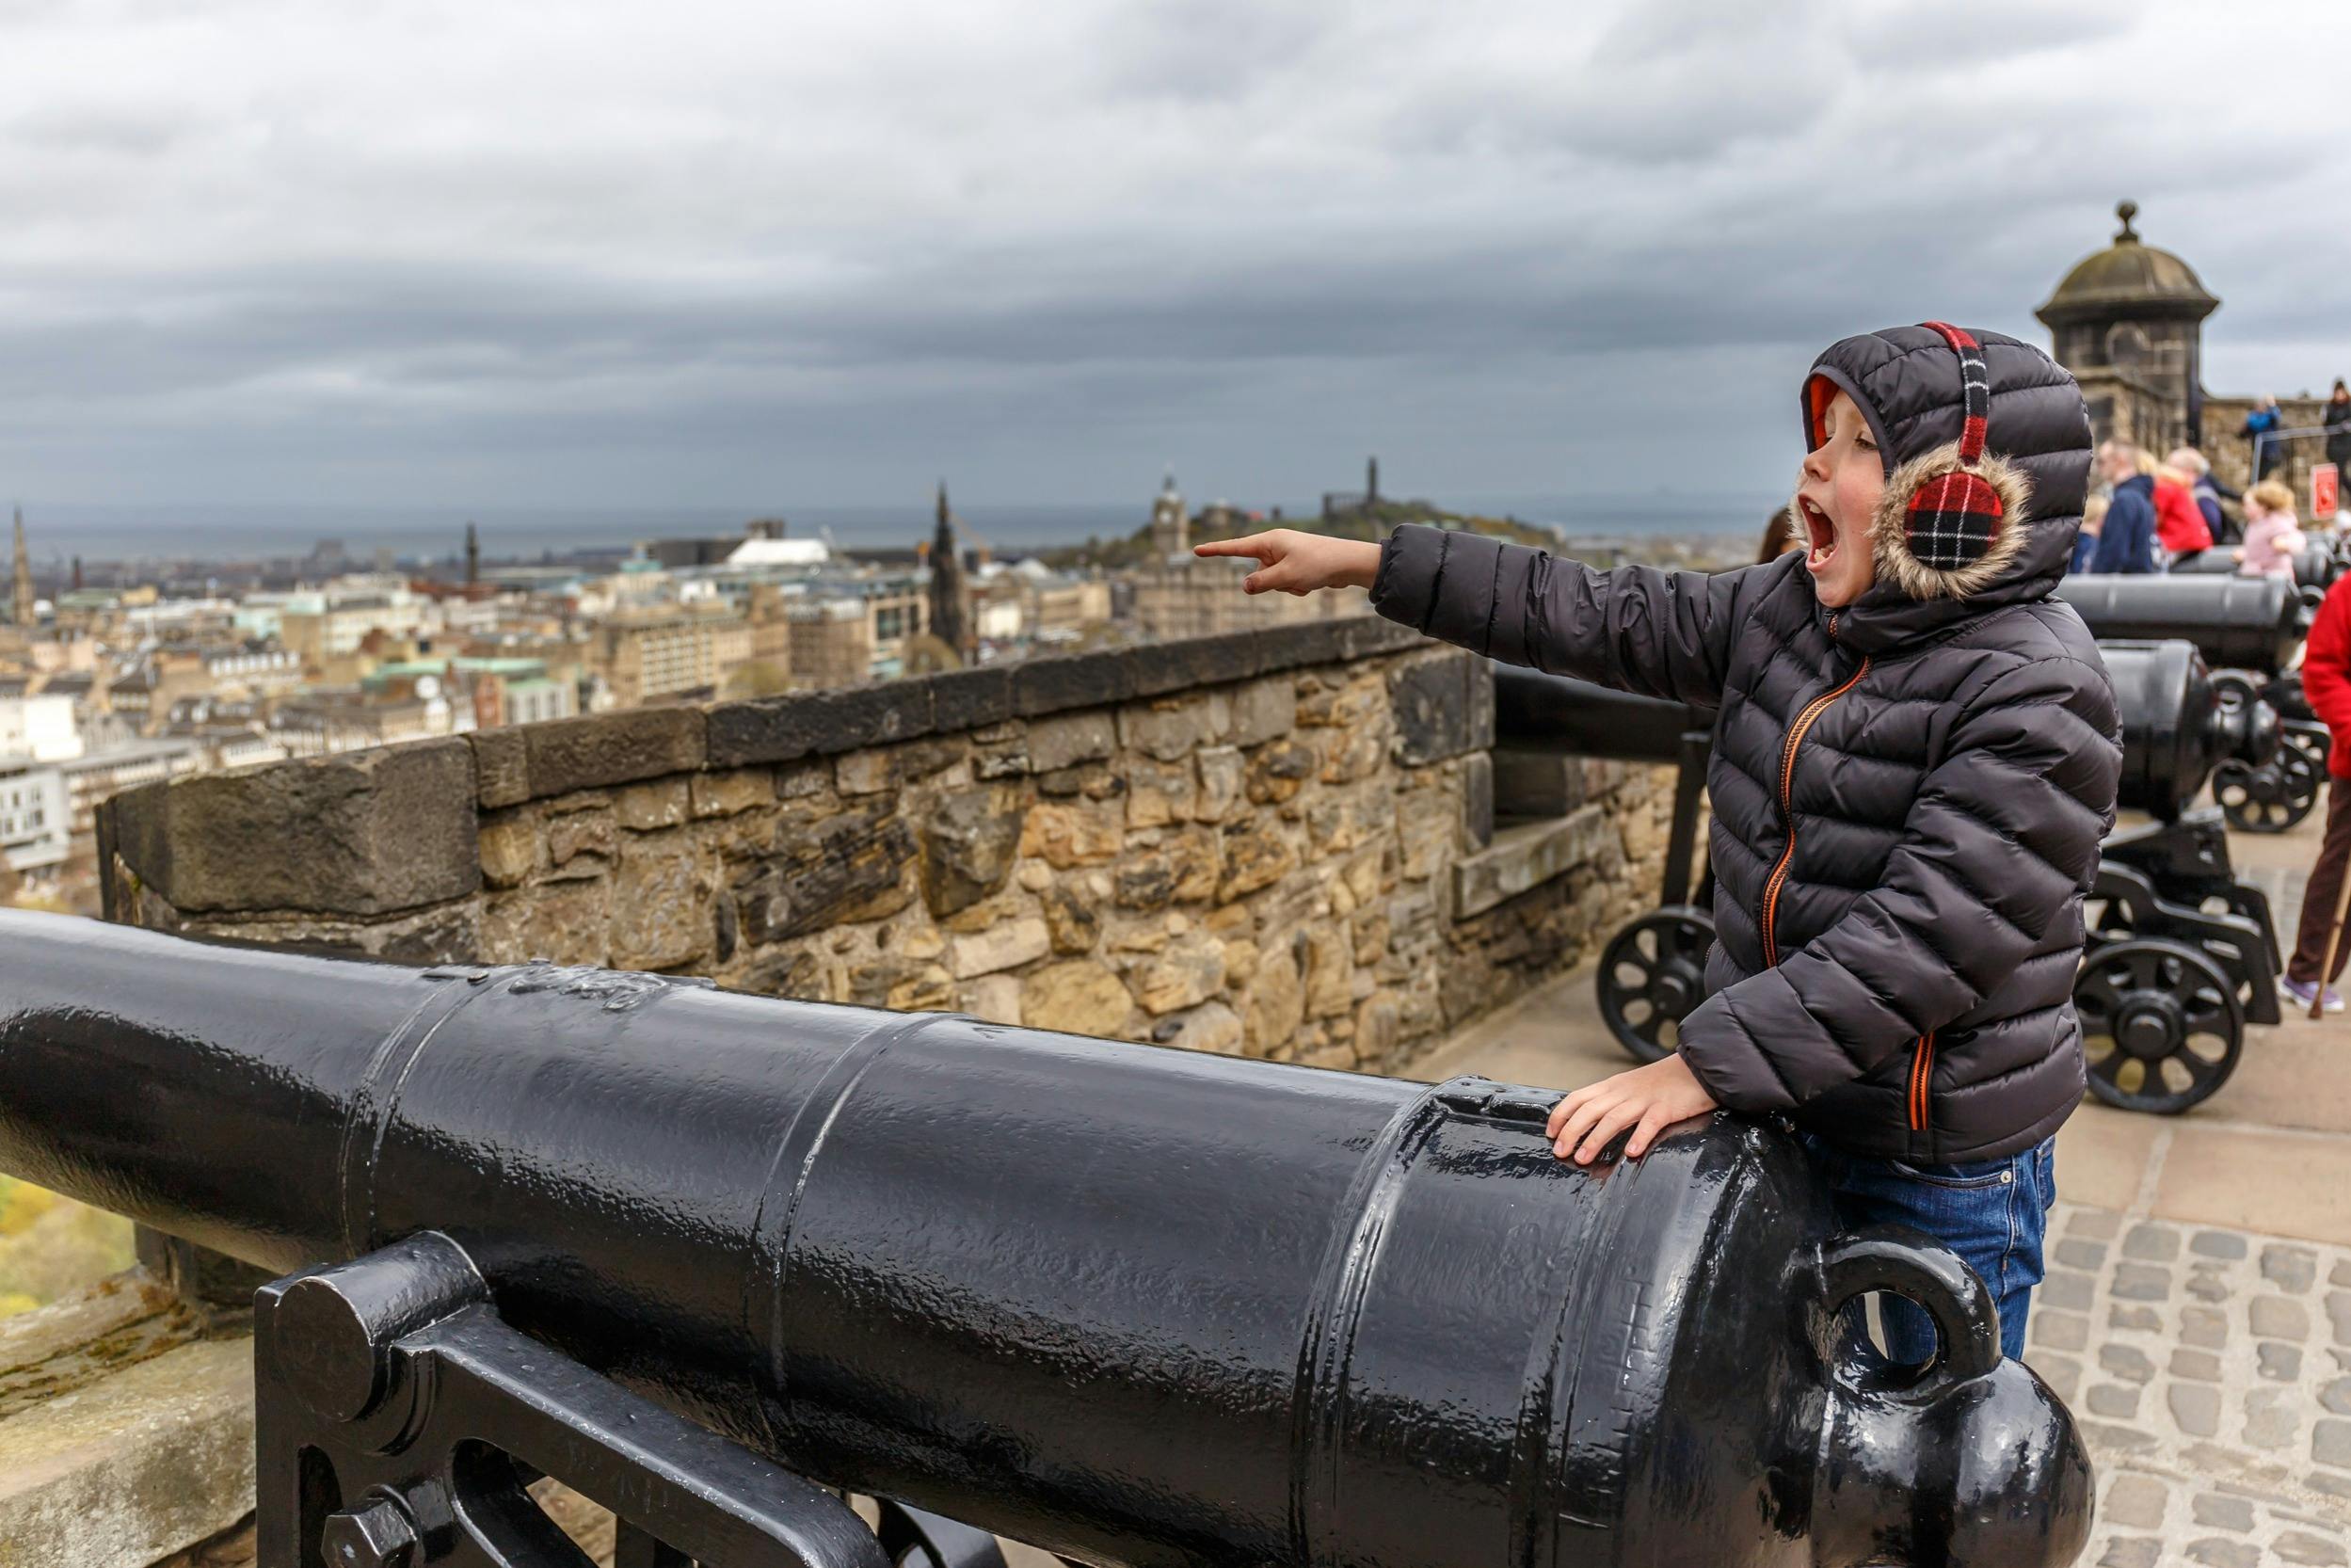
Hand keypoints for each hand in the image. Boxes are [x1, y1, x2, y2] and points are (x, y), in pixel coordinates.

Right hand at [1193, 530, 1380, 595]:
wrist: (1348, 563)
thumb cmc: (1318, 564)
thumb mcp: (1287, 576)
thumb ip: (1262, 583)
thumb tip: (1244, 586)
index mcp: (1270, 541)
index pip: (1235, 547)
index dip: (1215, 550)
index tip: (1196, 550)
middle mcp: (1275, 547)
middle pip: (1258, 573)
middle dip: (1274, 582)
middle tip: (1297, 576)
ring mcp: (1285, 557)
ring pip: (1273, 582)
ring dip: (1288, 586)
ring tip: (1308, 577)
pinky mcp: (1295, 566)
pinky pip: (1286, 584)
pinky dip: (1297, 587)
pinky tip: (1312, 581)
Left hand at [1545, 1055, 1718, 1164]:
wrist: (1697, 1067)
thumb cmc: (1662, 1082)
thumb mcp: (1629, 1086)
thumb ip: (1610, 1100)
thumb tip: (1585, 1121)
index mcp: (1612, 1086)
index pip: (1578, 1098)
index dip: (1561, 1115)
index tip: (1551, 1134)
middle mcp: (1624, 1092)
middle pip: (1590, 1110)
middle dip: (1571, 1131)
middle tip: (1560, 1152)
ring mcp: (1645, 1100)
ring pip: (1614, 1119)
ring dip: (1595, 1139)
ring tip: (1583, 1158)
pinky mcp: (1667, 1108)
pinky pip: (1650, 1123)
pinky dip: (1639, 1137)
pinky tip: (1631, 1154)